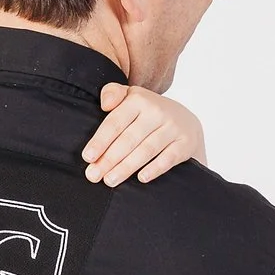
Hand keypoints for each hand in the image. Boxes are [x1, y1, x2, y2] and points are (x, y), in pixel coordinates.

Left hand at [82, 83, 205, 185]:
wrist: (186, 121)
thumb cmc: (148, 113)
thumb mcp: (130, 97)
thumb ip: (113, 93)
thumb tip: (105, 104)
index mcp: (138, 99)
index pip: (115, 122)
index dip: (100, 141)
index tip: (88, 157)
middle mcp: (157, 111)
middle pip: (129, 139)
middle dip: (109, 159)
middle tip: (93, 175)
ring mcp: (173, 127)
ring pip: (146, 150)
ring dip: (126, 167)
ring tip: (110, 180)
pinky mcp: (186, 142)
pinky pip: (169, 158)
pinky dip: (155, 168)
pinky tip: (141, 178)